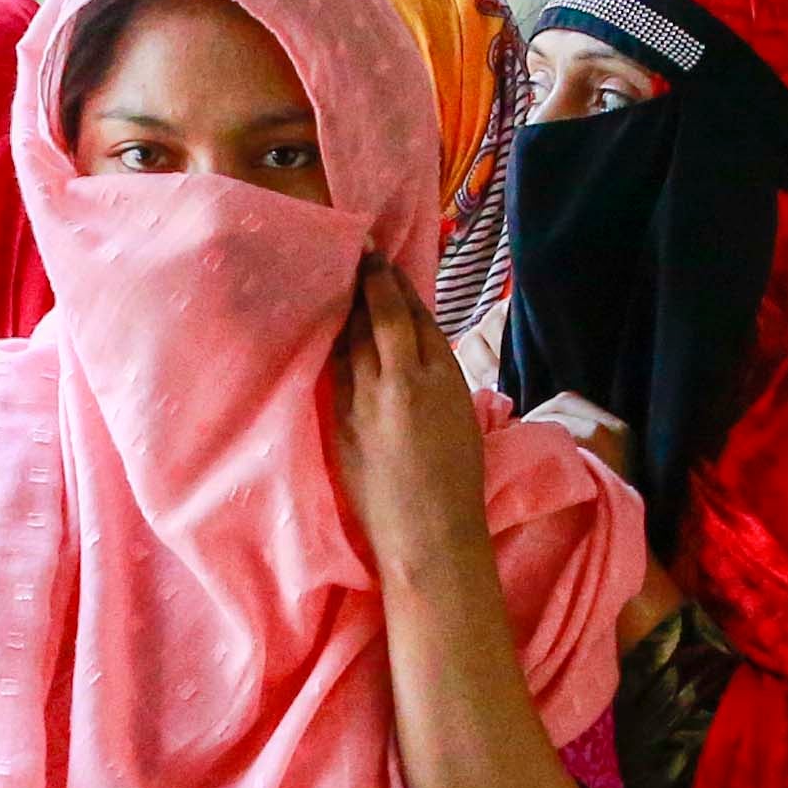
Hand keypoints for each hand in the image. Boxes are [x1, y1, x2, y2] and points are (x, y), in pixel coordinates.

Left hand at [327, 257, 492, 581]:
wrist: (428, 534)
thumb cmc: (458, 481)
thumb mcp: (460, 414)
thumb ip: (436, 376)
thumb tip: (412, 346)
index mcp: (443, 375)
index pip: (415, 315)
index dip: (394, 284)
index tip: (380, 261)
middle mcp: (403, 378)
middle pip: (379, 315)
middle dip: (367, 281)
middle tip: (355, 253)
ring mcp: (366, 399)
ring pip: (351, 338)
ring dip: (345, 308)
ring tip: (337, 284)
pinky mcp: (341, 422)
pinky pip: (334, 370)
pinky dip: (333, 346)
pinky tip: (328, 334)